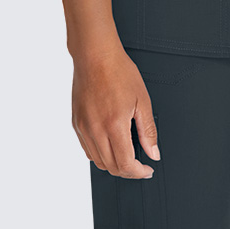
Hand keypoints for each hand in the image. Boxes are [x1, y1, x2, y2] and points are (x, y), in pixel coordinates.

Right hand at [72, 42, 158, 178]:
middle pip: (110, 167)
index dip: (138, 172)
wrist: (95, 55)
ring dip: (113, 164)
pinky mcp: (76, 123)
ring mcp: (83, 127)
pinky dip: (100, 154)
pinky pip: (87, 149)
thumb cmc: (119, 72)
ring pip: (97, 161)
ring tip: (126, 157)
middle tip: (140, 165)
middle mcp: (95, 129)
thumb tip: (153, 153)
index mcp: (114, 125)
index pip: (125, 164)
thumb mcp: (142, 101)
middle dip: (128, 171)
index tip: (147, 169)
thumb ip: (148, 131)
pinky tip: (111, 146)